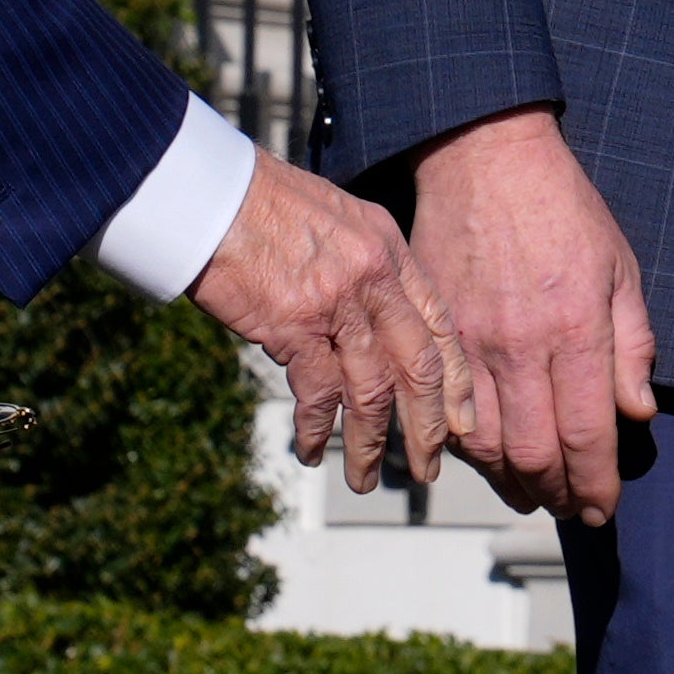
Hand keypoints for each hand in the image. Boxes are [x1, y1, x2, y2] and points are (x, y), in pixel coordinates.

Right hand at [200, 160, 463, 497]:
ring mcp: (338, 302)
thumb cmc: (263, 204)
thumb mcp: (339, 219)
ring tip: (369, 479)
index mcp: (391, 251)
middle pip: (419, 368)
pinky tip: (314, 452)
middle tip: (429, 468)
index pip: (442, 327)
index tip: (462, 424)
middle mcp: (376, 278)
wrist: (211, 194)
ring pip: (372, 390)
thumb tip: (377, 319)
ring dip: (371, 443)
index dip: (456, 382)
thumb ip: (366, 265)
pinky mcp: (294, 324)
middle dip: (427, 427)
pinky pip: (319, 391)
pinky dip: (318, 429)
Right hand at [409, 107, 660, 525]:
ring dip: (509, 482)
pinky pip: (446, 412)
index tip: (603, 507)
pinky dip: (467, 449)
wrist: (485, 161)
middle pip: (532, 453)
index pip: (587, 434)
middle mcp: (519, 347)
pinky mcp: (436, 336)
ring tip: (534, 494)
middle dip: (555, 495)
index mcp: (574, 330)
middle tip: (571, 509)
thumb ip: (633, 347)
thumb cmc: (565, 212)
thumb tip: (638, 414)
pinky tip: (488, 458)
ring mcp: (470, 344)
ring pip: (482, 444)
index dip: (596, 482)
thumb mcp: (622, 270)